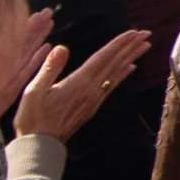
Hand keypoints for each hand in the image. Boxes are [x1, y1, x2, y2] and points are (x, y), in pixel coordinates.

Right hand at [14, 28, 148, 140]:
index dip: (119, 44)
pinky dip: (122, 74)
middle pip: (114, 64)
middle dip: (130, 47)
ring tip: (144, 46)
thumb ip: (50, 68)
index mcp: (78, 83)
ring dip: (130, 58)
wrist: (40, 146)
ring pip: (116, 74)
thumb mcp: (34, 91)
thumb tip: (63, 47)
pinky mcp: (92, 107)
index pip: (103, 58)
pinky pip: (111, 86)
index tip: (134, 32)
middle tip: (146, 34)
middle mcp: (91, 90)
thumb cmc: (33, 118)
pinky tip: (130, 68)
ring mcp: (93, 99)